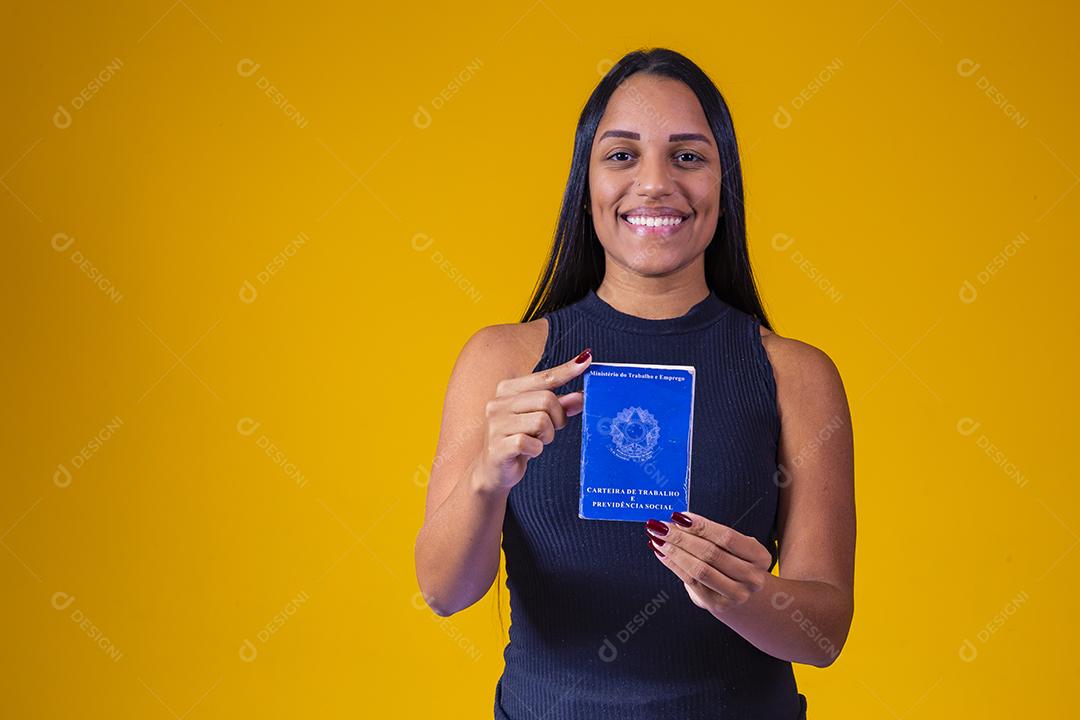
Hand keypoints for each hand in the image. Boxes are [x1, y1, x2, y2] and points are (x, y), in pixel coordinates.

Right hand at [472, 348, 591, 492]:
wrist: (493, 471)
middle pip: (547, 399)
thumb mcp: (540, 420)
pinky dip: (537, 449)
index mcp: (507, 390)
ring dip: (547, 435)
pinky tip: (529, 452)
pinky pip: (531, 443)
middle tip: (550, 431)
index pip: (543, 377)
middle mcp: (498, 403)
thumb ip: (559, 406)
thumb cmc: (518, 440)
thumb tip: (581, 396)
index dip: (566, 370)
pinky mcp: (497, 445)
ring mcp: (496, 424)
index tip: (587, 360)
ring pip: (542, 421)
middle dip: (558, 418)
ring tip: (536, 441)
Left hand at [645, 511, 772, 617]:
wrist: (746, 597)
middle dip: (682, 537)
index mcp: (759, 556)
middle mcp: (751, 577)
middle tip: (662, 526)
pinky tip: (662, 554)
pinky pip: (690, 581)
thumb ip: (712, 534)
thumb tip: (678, 520)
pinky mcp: (717, 605)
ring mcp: (735, 594)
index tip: (679, 516)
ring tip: (658, 539)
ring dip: (674, 551)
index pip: (727, 537)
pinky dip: (673, 565)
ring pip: (699, 569)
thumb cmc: (736, 563)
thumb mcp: (736, 547)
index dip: (701, 526)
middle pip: (710, 553)